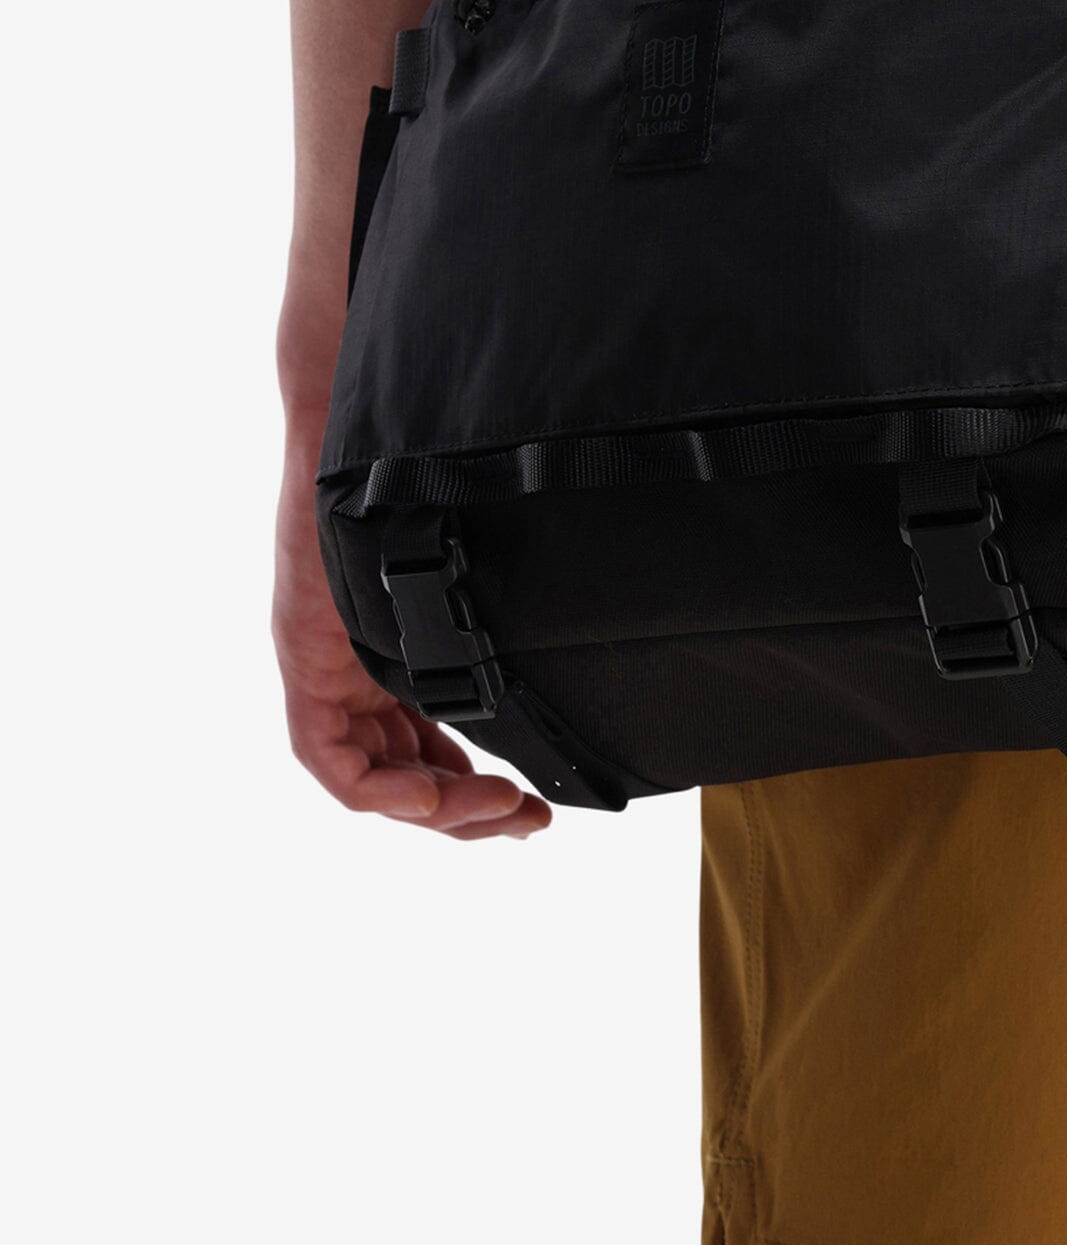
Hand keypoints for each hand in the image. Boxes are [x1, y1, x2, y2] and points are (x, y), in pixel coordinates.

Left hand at [274, 429, 551, 838]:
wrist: (356, 421)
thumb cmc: (421, 474)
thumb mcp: (476, 567)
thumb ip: (503, 615)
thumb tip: (583, 636)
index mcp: (387, 654)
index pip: (424, 747)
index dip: (474, 788)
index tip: (532, 800)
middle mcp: (351, 670)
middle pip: (403, 771)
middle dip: (469, 812)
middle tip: (530, 823)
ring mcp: (323, 666)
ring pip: (368, 775)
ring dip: (437, 808)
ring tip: (503, 811)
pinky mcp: (304, 659)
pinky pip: (329, 758)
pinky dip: (377, 790)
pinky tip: (429, 797)